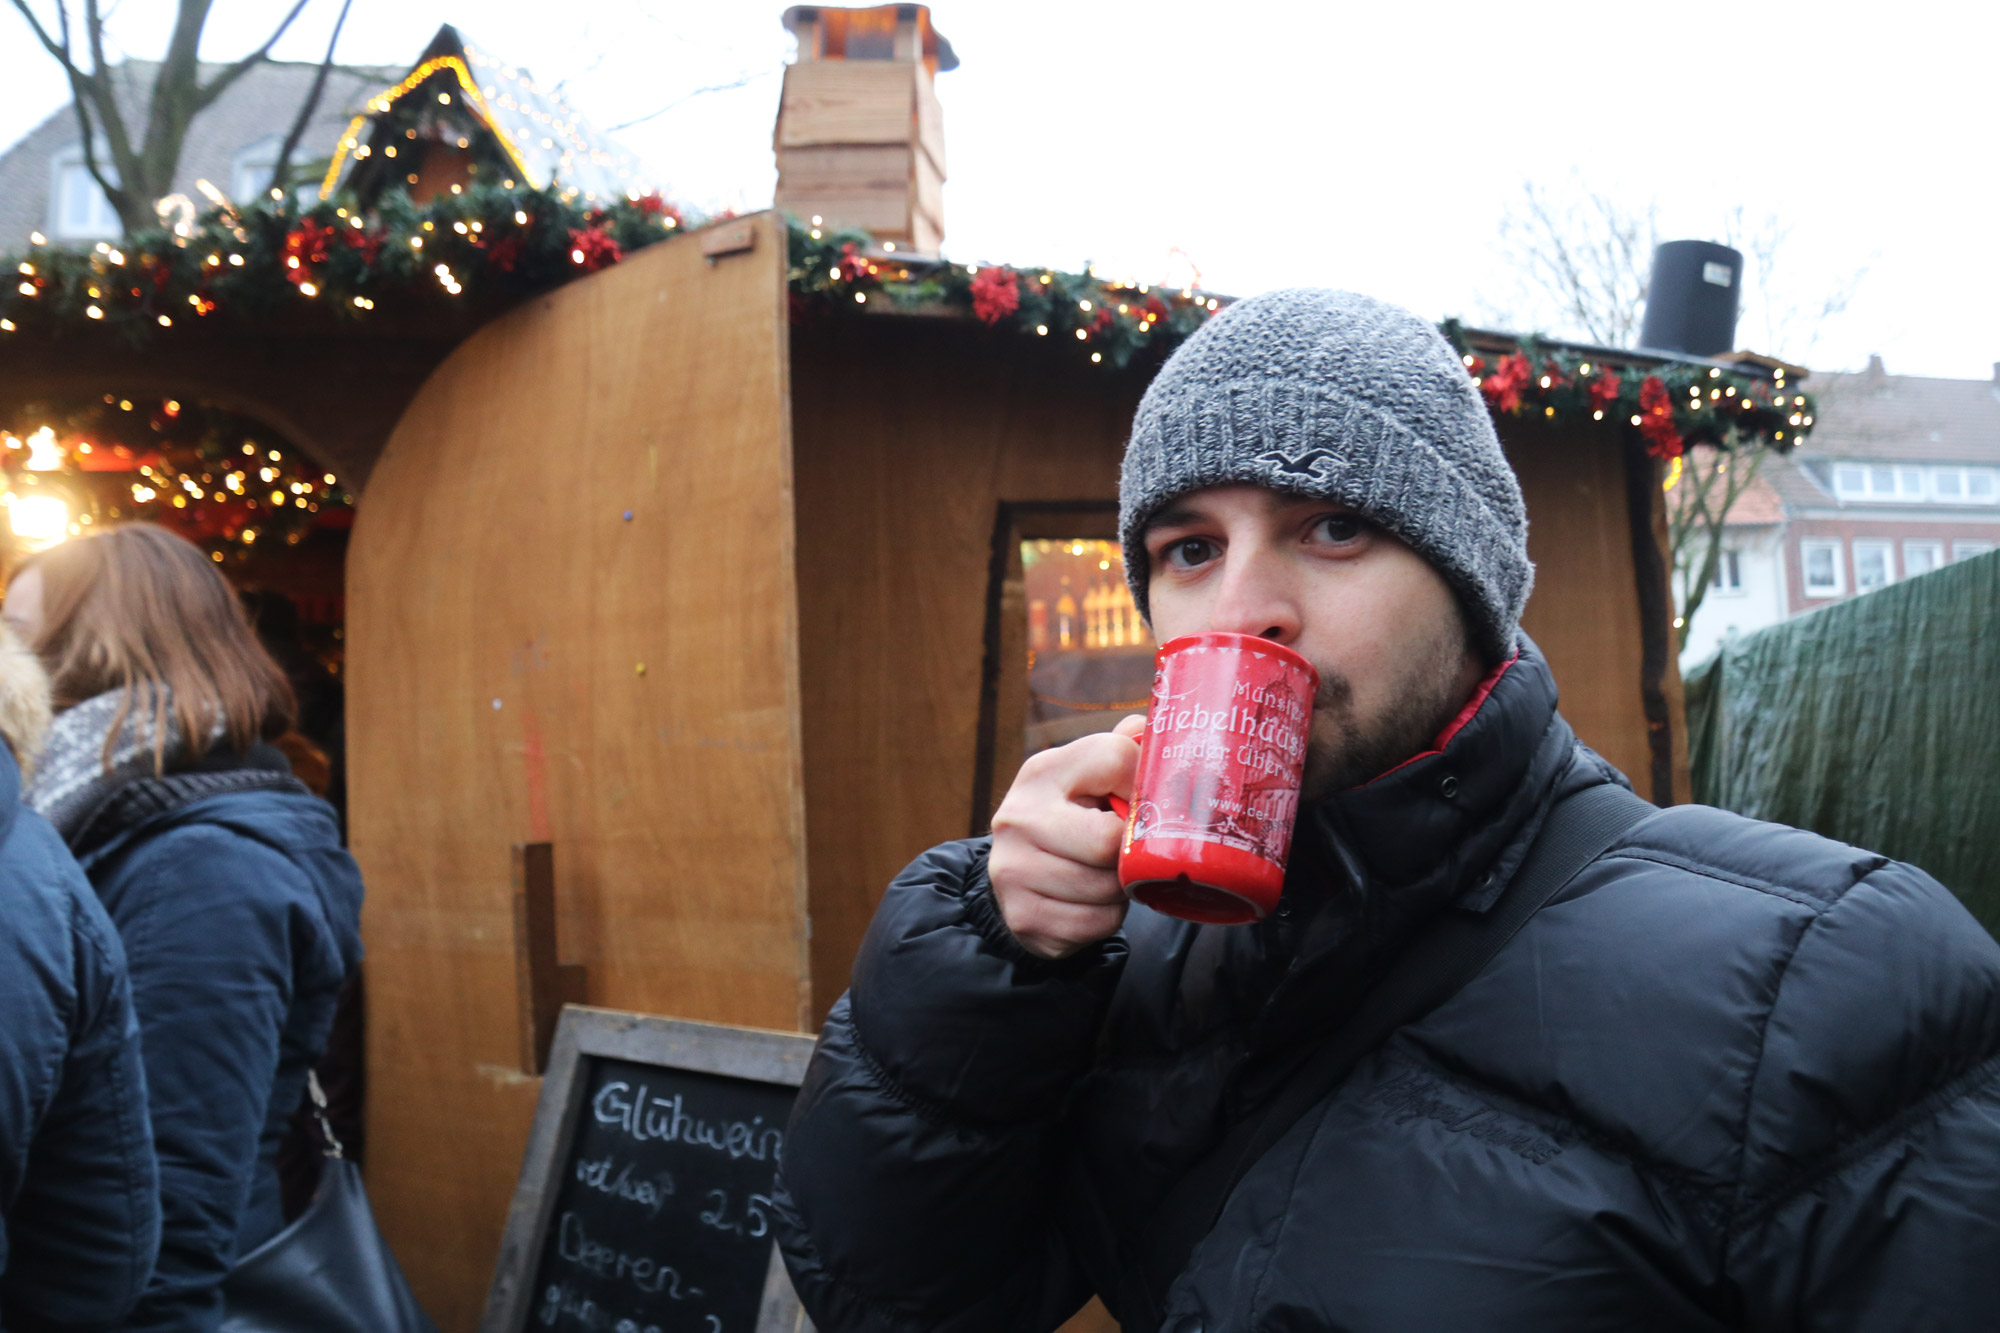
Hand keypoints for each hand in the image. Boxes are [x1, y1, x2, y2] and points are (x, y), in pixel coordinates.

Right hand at [989, 714, 1145, 959]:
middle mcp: (1018, 817)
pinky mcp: (1024, 917)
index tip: (1138, 803)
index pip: (1115, 760)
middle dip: (1128, 853)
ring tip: (1106, 876)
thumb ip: (1118, 752)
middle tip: (1125, 853)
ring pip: (1105, 889)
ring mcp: (1014, 870)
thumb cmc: (1070, 820)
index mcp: (1041, 771)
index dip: (1142, 785)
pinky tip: (1090, 904)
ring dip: (1120, 889)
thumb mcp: (1087, 778)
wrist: (1018, 878)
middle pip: (1108, 840)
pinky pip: (1095, 924)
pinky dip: (1105, 918)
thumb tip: (1145, 724)